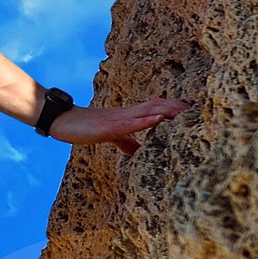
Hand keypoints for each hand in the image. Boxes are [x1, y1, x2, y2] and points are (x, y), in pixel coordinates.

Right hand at [50, 94, 186, 145]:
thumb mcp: (110, 137)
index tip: (191, 110)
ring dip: (166, 111)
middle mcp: (126, 113)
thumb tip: (140, 153)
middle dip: (176, 107)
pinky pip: (130, 123)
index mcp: (127, 115)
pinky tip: (158, 119)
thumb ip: (127, 142)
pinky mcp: (108, 127)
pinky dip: (146, 120)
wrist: (61, 121)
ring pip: (146, 111)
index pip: (154, 106)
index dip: (173, 107)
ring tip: (183, 112)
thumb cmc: (84, 128)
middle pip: (156, 105)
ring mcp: (118, 119)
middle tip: (195, 110)